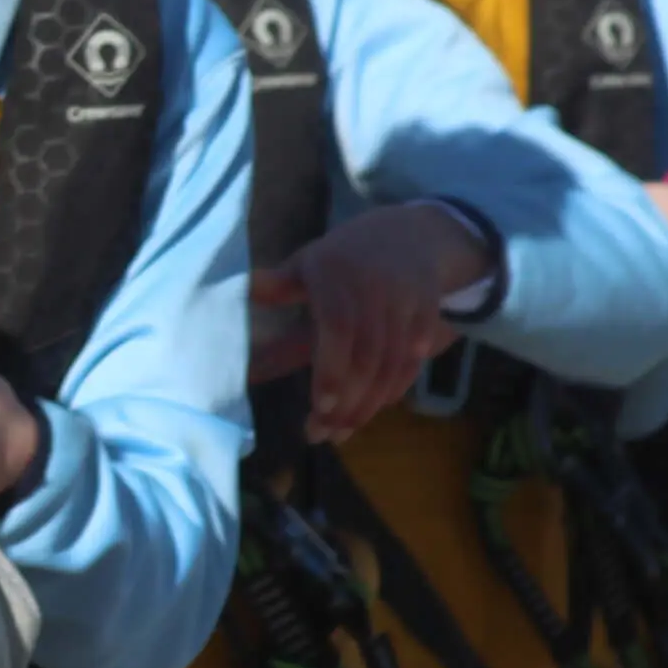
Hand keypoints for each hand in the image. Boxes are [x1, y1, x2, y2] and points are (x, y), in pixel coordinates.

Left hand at [249, 201, 496, 443]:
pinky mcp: (428, 316)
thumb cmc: (345, 257)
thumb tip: (238, 292)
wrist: (411, 234)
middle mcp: (375, 287)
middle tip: (322, 434)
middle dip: (347, 401)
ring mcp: (406, 302)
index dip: (330, 370)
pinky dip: (393, 391)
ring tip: (341, 432)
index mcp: (335, 272)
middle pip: (367, 355)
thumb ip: (278, 286)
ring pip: (391, 365)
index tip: (319, 405)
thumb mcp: (308, 263)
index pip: (338, 327)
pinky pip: (413, 362)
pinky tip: (371, 411)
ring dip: (368, 404)